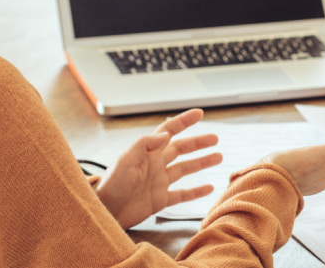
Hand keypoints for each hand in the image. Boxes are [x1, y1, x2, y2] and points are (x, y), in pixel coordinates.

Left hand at [96, 108, 222, 228]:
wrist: (106, 210)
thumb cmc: (112, 184)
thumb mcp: (126, 159)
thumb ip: (145, 144)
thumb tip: (166, 133)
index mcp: (147, 152)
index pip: (169, 131)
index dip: (184, 121)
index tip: (199, 113)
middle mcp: (155, 164)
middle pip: (181, 149)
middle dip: (198, 143)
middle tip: (215, 138)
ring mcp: (159, 181)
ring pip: (185, 169)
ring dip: (201, 162)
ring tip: (218, 157)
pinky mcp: (160, 199)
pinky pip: (182, 194)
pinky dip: (196, 191)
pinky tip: (208, 188)